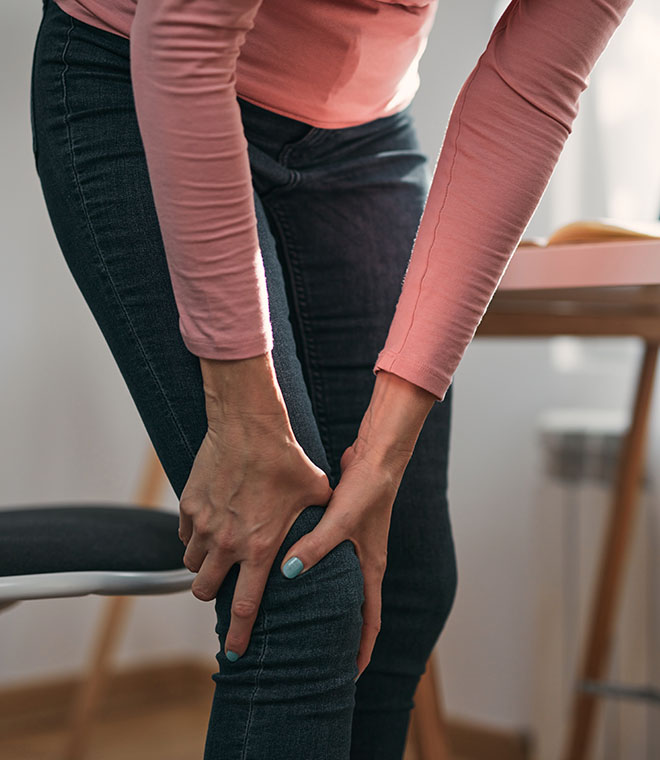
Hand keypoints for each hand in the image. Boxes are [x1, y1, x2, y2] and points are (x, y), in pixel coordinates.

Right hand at [178, 405, 332, 660]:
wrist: (249, 425)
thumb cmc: (287, 458)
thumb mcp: (314, 493)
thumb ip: (320, 522)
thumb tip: (336, 533)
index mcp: (259, 548)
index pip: (246, 606)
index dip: (239, 635)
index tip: (234, 654)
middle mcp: (226, 543)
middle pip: (205, 591)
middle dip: (213, 595)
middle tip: (224, 585)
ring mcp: (203, 525)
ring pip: (191, 564)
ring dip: (202, 564)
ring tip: (218, 551)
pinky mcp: (189, 505)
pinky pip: (185, 534)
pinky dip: (195, 535)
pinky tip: (212, 522)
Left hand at [278, 436, 410, 680]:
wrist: (377, 456)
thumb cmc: (368, 489)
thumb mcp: (341, 520)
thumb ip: (315, 545)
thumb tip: (286, 573)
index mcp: (371, 567)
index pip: (370, 619)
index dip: (362, 649)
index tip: (350, 675)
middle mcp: (364, 561)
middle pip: (354, 607)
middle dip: (340, 632)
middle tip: (316, 654)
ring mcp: (354, 545)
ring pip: (339, 584)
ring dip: (325, 603)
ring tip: (299, 620)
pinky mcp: (342, 528)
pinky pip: (327, 558)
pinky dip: (314, 571)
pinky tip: (291, 571)